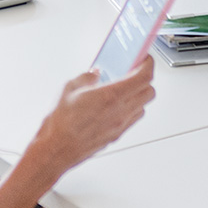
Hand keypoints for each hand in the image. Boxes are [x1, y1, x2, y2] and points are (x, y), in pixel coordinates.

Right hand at [21, 57, 155, 175]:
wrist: (57, 148)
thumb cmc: (61, 124)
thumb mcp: (69, 89)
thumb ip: (86, 78)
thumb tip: (94, 74)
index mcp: (111, 96)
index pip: (143, 77)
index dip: (148, 65)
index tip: (144, 59)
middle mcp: (120, 111)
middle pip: (149, 92)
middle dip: (145, 79)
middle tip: (134, 72)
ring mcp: (120, 125)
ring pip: (144, 106)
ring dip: (140, 95)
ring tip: (126, 88)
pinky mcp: (117, 135)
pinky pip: (134, 118)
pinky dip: (133, 108)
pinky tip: (118, 105)